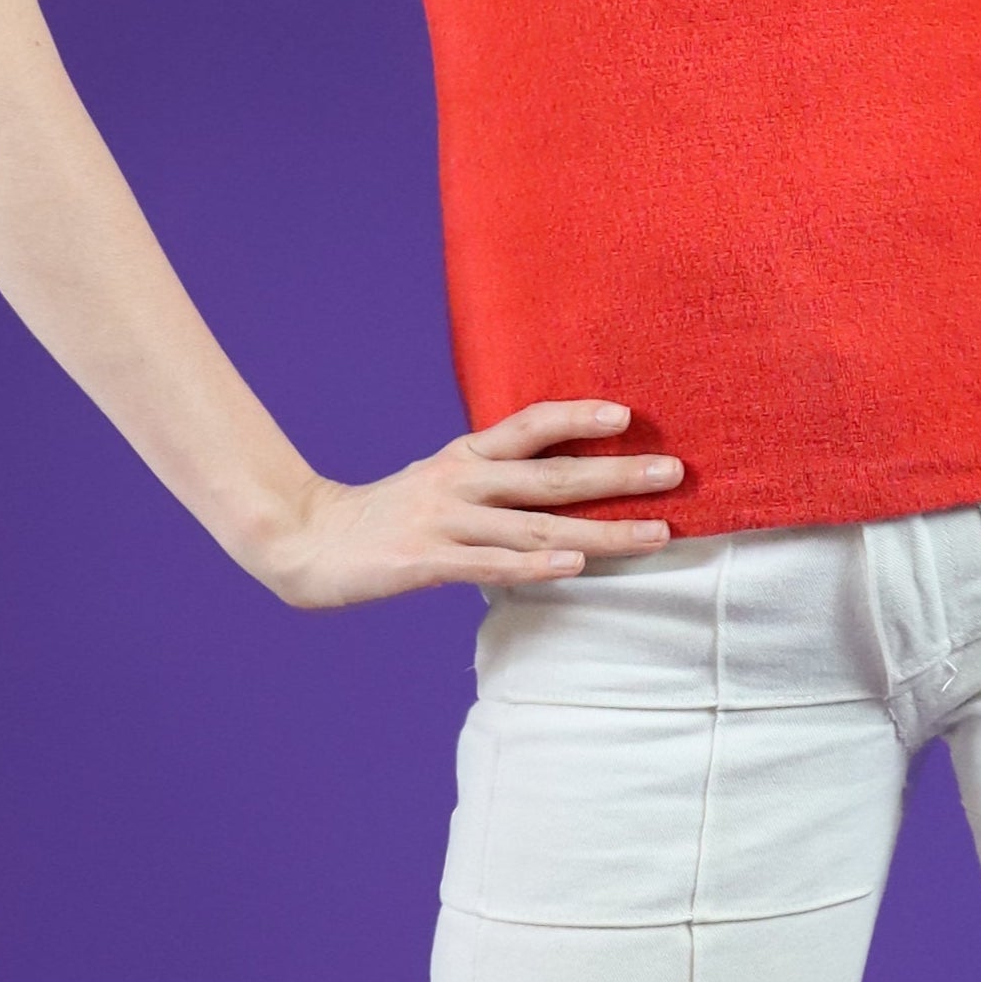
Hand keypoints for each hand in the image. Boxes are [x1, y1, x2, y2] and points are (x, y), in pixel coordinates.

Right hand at [251, 398, 682, 608]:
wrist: (306, 541)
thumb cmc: (387, 515)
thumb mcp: (441, 480)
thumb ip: (494, 478)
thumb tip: (559, 477)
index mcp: (466, 456)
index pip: (531, 424)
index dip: (579, 415)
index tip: (629, 414)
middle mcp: (462, 481)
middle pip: (553, 475)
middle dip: (619, 474)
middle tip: (674, 472)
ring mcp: (446, 522)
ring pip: (538, 527)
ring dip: (602, 531)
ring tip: (655, 533)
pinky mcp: (428, 563)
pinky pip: (493, 565)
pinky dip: (537, 567)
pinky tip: (575, 567)